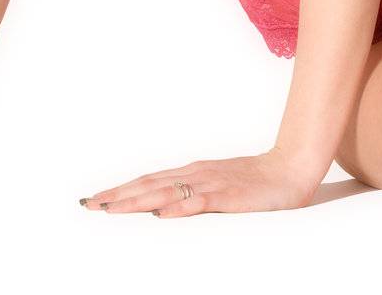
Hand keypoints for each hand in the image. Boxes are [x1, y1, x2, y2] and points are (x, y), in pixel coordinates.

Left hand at [82, 145, 322, 218]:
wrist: (292, 168)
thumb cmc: (258, 182)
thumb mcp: (220, 189)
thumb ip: (193, 196)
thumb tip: (163, 210)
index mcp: (193, 173)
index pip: (149, 182)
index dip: (122, 190)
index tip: (97, 199)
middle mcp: (196, 174)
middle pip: (149, 185)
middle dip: (117, 195)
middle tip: (89, 203)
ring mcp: (211, 183)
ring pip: (166, 192)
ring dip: (136, 200)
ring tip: (110, 208)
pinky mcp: (229, 196)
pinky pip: (199, 202)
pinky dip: (178, 207)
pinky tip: (162, 214)